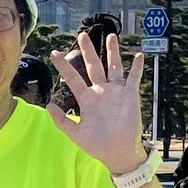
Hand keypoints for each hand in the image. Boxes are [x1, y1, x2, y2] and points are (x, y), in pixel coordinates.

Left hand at [47, 30, 147, 174]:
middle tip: (82, 35)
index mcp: (87, 99)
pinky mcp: (130, 96)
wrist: (118, 153)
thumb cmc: (98, 145)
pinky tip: (139, 55)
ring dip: (112, 52)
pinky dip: (137, 67)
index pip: (73, 78)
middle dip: (88, 51)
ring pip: (113, 67)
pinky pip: (133, 78)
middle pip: (93, 66)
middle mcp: (101, 92)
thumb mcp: (76, 134)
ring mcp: (116, 92)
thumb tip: (48, 106)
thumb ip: (62, 121)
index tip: (53, 53)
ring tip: (110, 36)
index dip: (63, 66)